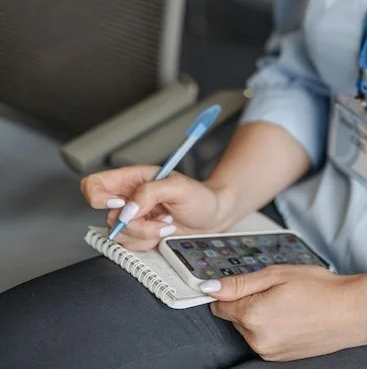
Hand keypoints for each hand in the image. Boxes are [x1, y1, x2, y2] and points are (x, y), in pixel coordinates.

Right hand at [81, 165, 233, 250]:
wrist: (212, 218)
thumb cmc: (198, 196)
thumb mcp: (177, 186)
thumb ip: (150, 193)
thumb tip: (128, 210)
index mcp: (131, 179)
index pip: (94, 184)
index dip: (98, 197)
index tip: (121, 204)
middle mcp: (127, 199)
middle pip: (107, 216)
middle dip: (134, 222)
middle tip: (158, 215)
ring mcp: (132, 219)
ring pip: (118, 235)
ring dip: (145, 233)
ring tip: (165, 223)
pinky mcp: (139, 236)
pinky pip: (130, 246)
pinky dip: (147, 242)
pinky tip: (163, 231)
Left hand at [208, 265, 366, 361]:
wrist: (351, 312)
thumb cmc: (319, 289)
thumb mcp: (277, 274)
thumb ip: (240, 283)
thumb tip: (210, 287)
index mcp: (253, 316)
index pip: (220, 305)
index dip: (230, 290)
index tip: (245, 284)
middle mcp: (257, 339)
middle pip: (235, 316)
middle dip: (248, 301)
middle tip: (276, 289)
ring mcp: (269, 352)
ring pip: (249, 328)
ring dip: (260, 314)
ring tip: (288, 302)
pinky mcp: (280, 358)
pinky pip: (264, 338)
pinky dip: (272, 326)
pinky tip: (292, 315)